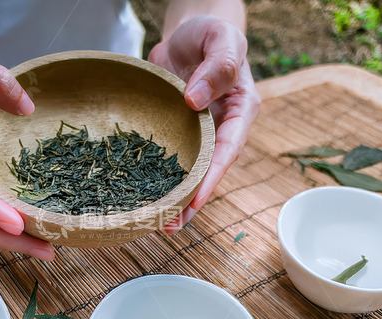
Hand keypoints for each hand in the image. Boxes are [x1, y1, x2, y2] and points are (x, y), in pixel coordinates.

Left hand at [148, 15, 259, 232]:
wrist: (188, 30)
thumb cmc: (211, 31)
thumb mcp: (222, 39)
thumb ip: (217, 66)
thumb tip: (195, 100)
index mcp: (240, 111)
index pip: (227, 150)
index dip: (212, 176)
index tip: (195, 198)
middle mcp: (220, 129)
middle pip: (208, 170)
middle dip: (191, 200)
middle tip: (169, 225)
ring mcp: (196, 133)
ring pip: (187, 171)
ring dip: (174, 197)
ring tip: (156, 224)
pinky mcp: (174, 131)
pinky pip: (166, 157)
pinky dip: (156, 177)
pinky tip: (141, 195)